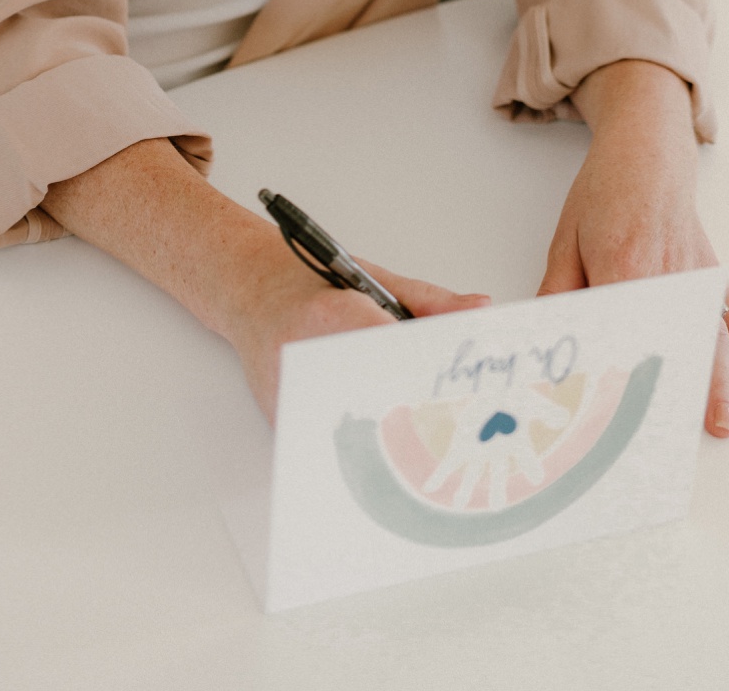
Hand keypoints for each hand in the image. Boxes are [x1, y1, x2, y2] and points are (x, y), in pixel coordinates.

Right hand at [45, 138, 486, 425]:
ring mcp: (286, 395)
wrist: (247, 289)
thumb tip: (481, 312)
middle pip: (376, 398)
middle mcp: (301, 359)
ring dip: (394, 438)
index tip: (465, 397)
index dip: (431, 375)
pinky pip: (331, 439)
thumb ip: (431, 302)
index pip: (390, 351)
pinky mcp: (281, 423)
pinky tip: (391, 449)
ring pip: (354, 429)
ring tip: (432, 449)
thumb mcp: (375, 278)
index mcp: (328, 315)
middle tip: (462, 436)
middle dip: (420, 416)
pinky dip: (365, 445)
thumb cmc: (310, 281)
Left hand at [541, 60, 728, 437]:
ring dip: (714, 385)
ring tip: (716, 426)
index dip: (617, 377)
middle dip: (669, 394)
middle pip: (670, 345)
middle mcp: (666, 276)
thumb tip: (549, 337)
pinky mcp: (711, 274)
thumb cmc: (603, 192)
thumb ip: (559, 293)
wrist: (647, 149)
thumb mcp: (566, 239)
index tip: (616, 419)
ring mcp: (694, 277)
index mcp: (622, 267)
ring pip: (708, 339)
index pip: (621, 334)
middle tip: (666, 441)